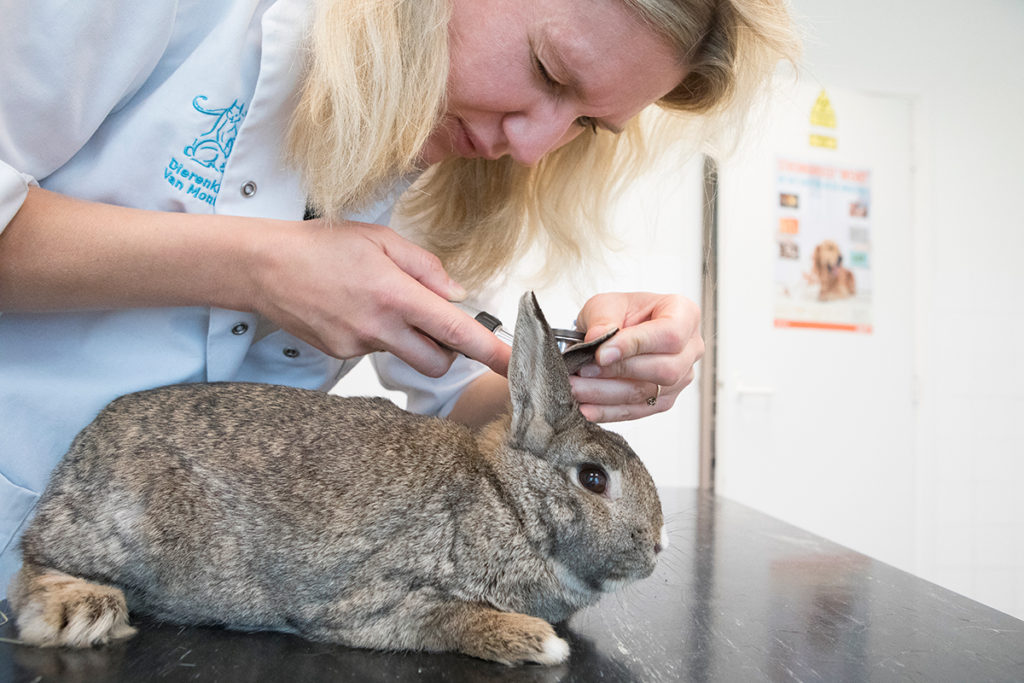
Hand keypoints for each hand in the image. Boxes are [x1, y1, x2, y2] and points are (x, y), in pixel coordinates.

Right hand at [249, 220, 510, 376]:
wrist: (263, 266)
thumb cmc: (322, 245)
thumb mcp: (381, 238)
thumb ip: (424, 267)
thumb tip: (455, 294)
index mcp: (396, 294)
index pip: (455, 331)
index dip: (490, 351)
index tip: (514, 365)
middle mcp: (380, 327)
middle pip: (437, 361)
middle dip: (448, 350)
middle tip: (434, 320)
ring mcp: (358, 345)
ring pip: (405, 356)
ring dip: (410, 339)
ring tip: (381, 303)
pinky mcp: (339, 354)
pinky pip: (375, 351)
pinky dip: (377, 335)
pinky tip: (354, 309)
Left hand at [569, 292, 703, 421]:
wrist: (616, 331)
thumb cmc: (620, 313)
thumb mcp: (607, 303)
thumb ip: (603, 318)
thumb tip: (597, 339)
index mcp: (684, 315)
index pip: (670, 334)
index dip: (636, 345)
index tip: (601, 353)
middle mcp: (690, 349)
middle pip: (665, 370)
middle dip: (618, 372)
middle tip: (583, 370)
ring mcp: (681, 378)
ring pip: (648, 393)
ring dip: (606, 394)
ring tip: (576, 388)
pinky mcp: (664, 400)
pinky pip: (638, 411)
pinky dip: (608, 411)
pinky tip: (586, 408)